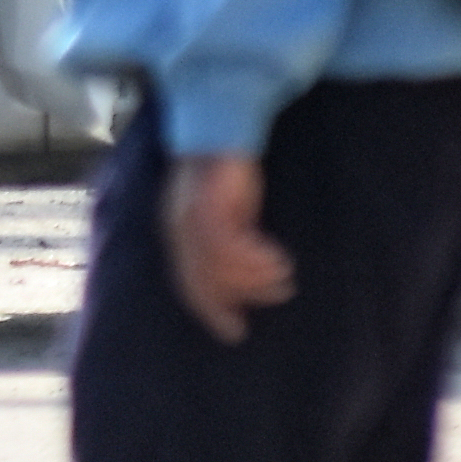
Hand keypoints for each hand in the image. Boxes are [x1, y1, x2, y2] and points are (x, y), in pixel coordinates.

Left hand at [161, 153, 293, 344]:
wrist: (220, 130)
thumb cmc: (225, 177)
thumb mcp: (227, 216)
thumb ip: (230, 243)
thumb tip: (249, 280)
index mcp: (178, 233)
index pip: (188, 283)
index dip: (210, 310)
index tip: (235, 332)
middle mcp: (178, 228)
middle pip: (200, 279)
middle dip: (230, 301)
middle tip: (267, 305)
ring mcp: (190, 216)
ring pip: (217, 265)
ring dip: (253, 278)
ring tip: (282, 278)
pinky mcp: (208, 204)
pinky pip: (227, 243)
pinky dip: (253, 257)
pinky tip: (278, 258)